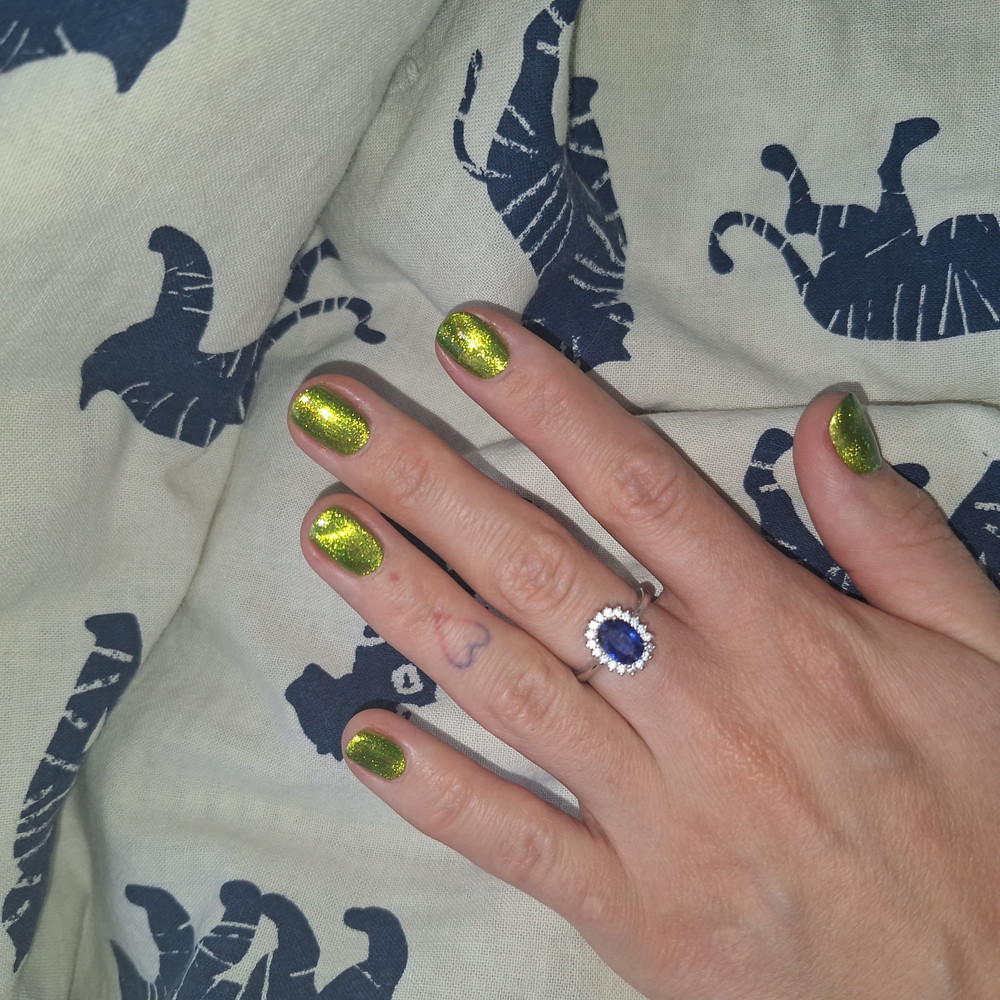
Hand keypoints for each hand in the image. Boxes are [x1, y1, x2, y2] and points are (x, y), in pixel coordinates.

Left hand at [288, 308, 999, 998]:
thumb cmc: (992, 821)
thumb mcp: (984, 658)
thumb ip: (894, 534)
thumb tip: (825, 413)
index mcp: (782, 630)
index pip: (638, 484)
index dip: (545, 404)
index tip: (463, 341)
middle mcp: (698, 702)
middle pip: (538, 564)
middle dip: (426, 479)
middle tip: (330, 417)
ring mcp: (654, 810)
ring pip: (505, 682)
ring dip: (403, 600)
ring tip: (323, 527)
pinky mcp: (634, 911)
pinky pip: (515, 840)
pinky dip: (435, 790)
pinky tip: (361, 733)